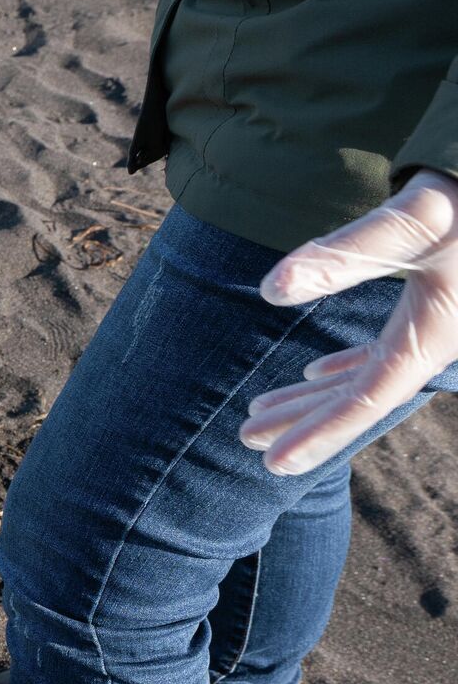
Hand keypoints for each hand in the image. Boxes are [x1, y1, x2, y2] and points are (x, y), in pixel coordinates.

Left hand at [242, 170, 457, 474]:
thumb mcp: (412, 220)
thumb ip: (342, 255)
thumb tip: (270, 288)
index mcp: (431, 334)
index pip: (365, 398)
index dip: (318, 432)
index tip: (271, 463)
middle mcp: (437, 341)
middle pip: (361, 395)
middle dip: (304, 420)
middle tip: (245, 440)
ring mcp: (438, 327)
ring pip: (367, 375)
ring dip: (316, 396)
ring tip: (259, 414)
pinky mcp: (435, 308)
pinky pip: (385, 353)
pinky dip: (348, 368)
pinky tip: (314, 373)